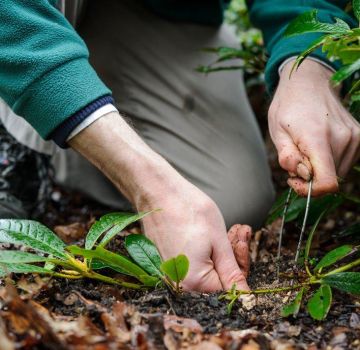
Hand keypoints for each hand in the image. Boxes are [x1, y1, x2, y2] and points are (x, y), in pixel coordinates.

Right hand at [137, 177, 250, 291]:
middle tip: (238, 229)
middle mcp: (179, 284)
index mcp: (194, 283)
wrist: (157, 192)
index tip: (243, 239)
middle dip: (232, 255)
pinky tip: (210, 231)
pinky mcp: (166, 263)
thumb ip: (232, 272)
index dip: (241, 262)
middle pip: (217, 279)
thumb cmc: (189, 210)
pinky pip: (192, 263)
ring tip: (228, 227)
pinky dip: (205, 249)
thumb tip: (245, 299)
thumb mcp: (219, 241)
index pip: (229, 287)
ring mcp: (170, 274)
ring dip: (220, 250)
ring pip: (206, 269)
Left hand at [269, 59, 359, 195]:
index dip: (310, 190)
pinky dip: (330, 161)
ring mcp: (355, 136)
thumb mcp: (277, 131)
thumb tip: (304, 175)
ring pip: (338, 172)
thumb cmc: (288, 106)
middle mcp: (342, 138)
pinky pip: (345, 162)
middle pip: (330, 179)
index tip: (294, 180)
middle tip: (295, 160)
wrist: (309, 82)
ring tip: (305, 149)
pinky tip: (318, 146)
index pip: (327, 182)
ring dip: (320, 168)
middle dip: (310, 177)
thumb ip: (288, 157)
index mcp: (317, 137)